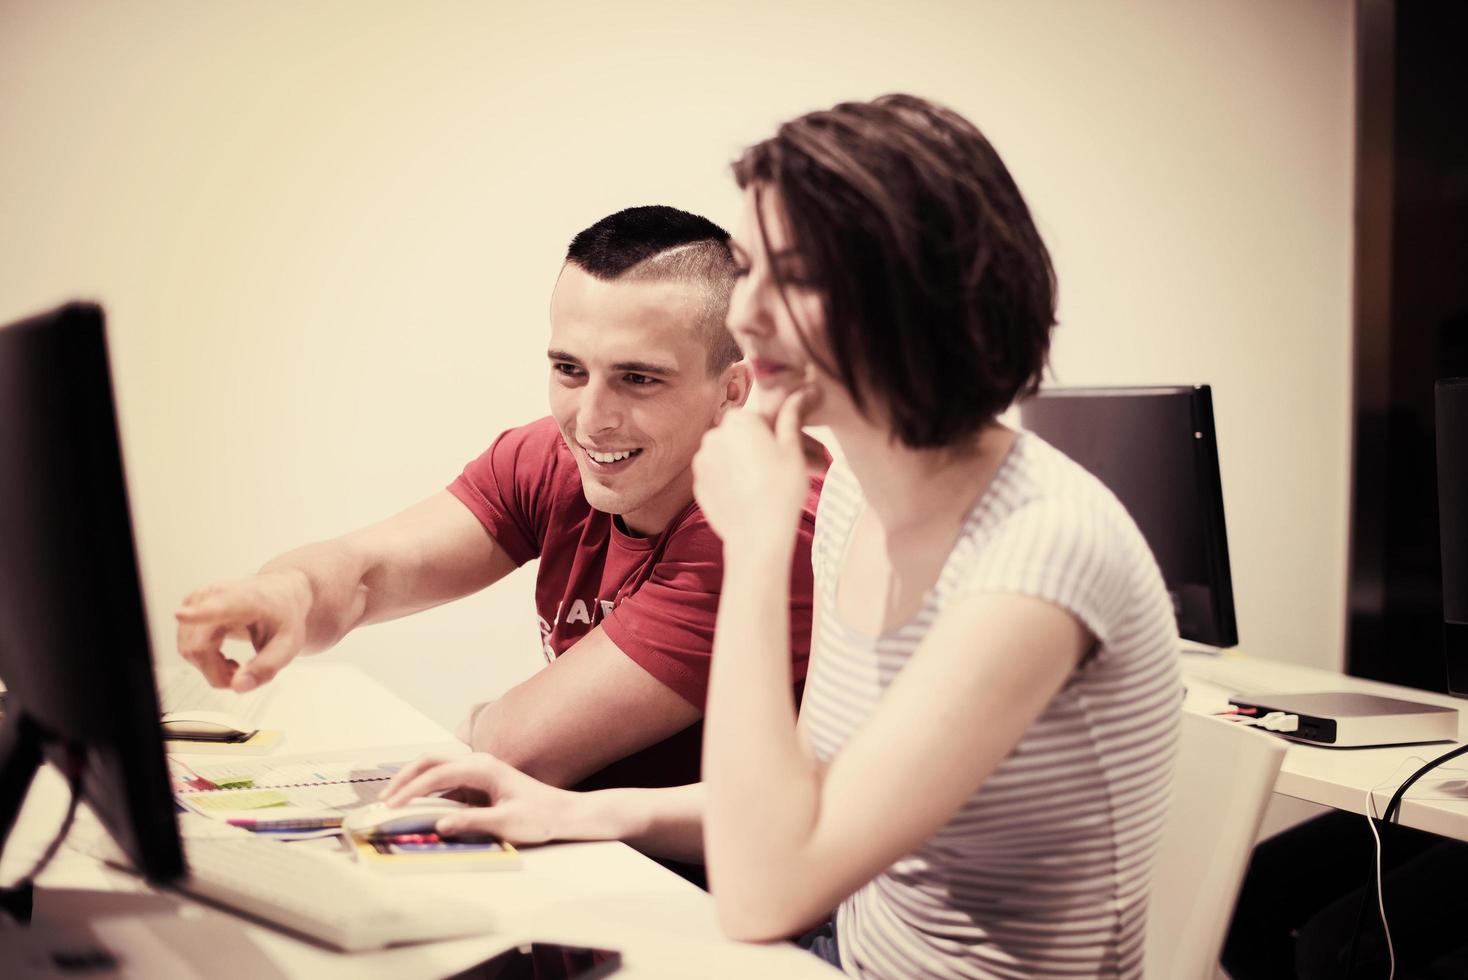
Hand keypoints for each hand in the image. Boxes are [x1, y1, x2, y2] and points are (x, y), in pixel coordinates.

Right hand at [175, 570, 311, 691]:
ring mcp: (198, 601)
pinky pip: (187, 648)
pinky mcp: (190, 609)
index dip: (198, 614)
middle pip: (199, 648)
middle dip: (218, 672)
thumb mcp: (289, 644)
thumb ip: (266, 667)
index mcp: (245, 599)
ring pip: (190, 651)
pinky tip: (224, 657)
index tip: (182, 615)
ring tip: (237, 665)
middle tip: (244, 674)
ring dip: (212, 668)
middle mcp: (215, 595)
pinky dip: (205, 661)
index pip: (218, 607)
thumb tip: (237, 686)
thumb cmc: (285, 614)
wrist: (281, 593)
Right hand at [380, 752, 575, 844]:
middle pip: (430, 761)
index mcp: (483, 768)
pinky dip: (425, 790)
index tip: (392, 806)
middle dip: (404, 778)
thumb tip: (439, 824)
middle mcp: (477, 763)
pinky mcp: (476, 783)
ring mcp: (476, 771)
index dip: (411, 790)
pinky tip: (414, 806)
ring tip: (391, 801)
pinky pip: (444, 782)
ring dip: (412, 781)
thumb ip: (472, 822)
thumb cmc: (539, 817)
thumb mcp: (506, 823)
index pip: (437, 773)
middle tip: (384, 800)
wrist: (561, 813)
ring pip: (435, 768)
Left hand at [693, 386, 814, 554]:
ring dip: (745, 464)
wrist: (757, 536)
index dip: (778, 433)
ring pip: (729, 456)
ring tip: (766, 486)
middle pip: (742, 437)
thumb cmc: (780, 490)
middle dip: (760, 448)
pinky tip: (749, 497)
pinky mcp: (698, 486)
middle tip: (782, 469)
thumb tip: (800, 394)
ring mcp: (702, 462)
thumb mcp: (792, 450)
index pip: (760, 417)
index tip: (790, 449)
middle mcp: (713, 436)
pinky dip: (732, 482)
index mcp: (737, 421)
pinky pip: (719, 476)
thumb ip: (791, 418)